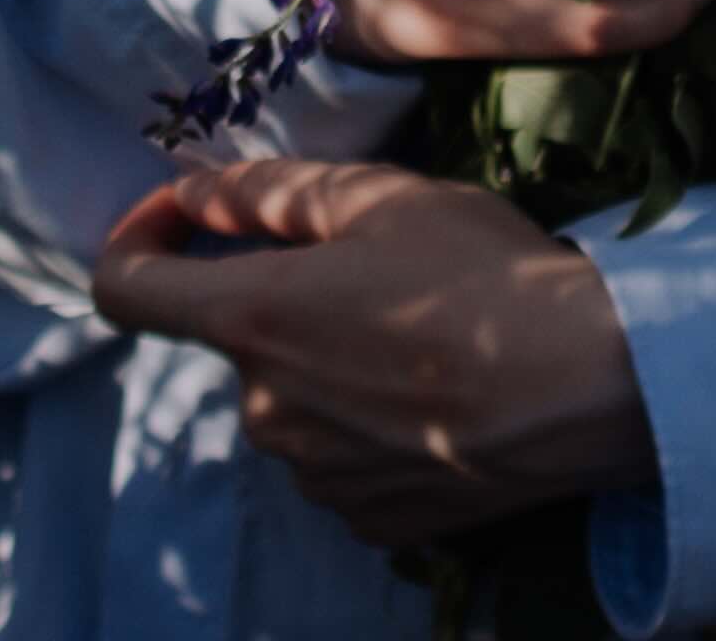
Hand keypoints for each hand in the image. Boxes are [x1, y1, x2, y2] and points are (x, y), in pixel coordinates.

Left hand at [95, 158, 654, 545]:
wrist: (590, 389)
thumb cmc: (486, 276)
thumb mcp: (384, 199)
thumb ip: (270, 194)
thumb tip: (194, 194)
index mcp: (251, 319)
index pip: (125, 291)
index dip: (136, 241)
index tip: (181, 218)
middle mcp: (263, 410)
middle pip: (238, 340)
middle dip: (283, 300)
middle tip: (379, 270)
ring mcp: (312, 475)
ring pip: (292, 400)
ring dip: (328, 364)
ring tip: (424, 336)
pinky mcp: (365, 520)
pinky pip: (340, 457)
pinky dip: (368, 423)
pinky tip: (437, 399)